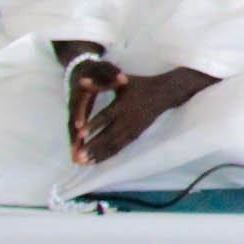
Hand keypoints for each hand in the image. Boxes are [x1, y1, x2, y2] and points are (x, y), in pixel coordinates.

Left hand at [68, 63, 214, 165]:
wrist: (165, 93)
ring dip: (99, 154)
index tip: (80, 134)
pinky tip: (96, 161)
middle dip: (93, 146)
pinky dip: (108, 155)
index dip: (94, 125)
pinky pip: (120, 147)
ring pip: (114, 144)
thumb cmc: (140, 85)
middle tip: (78, 156)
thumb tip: (81, 80)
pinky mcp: (136, 135)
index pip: (106, 116)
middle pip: (108, 135)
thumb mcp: (121, 81)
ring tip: (84, 163)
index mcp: (122, 105)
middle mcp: (127, 119)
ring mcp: (132, 129)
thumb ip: (100, 83)